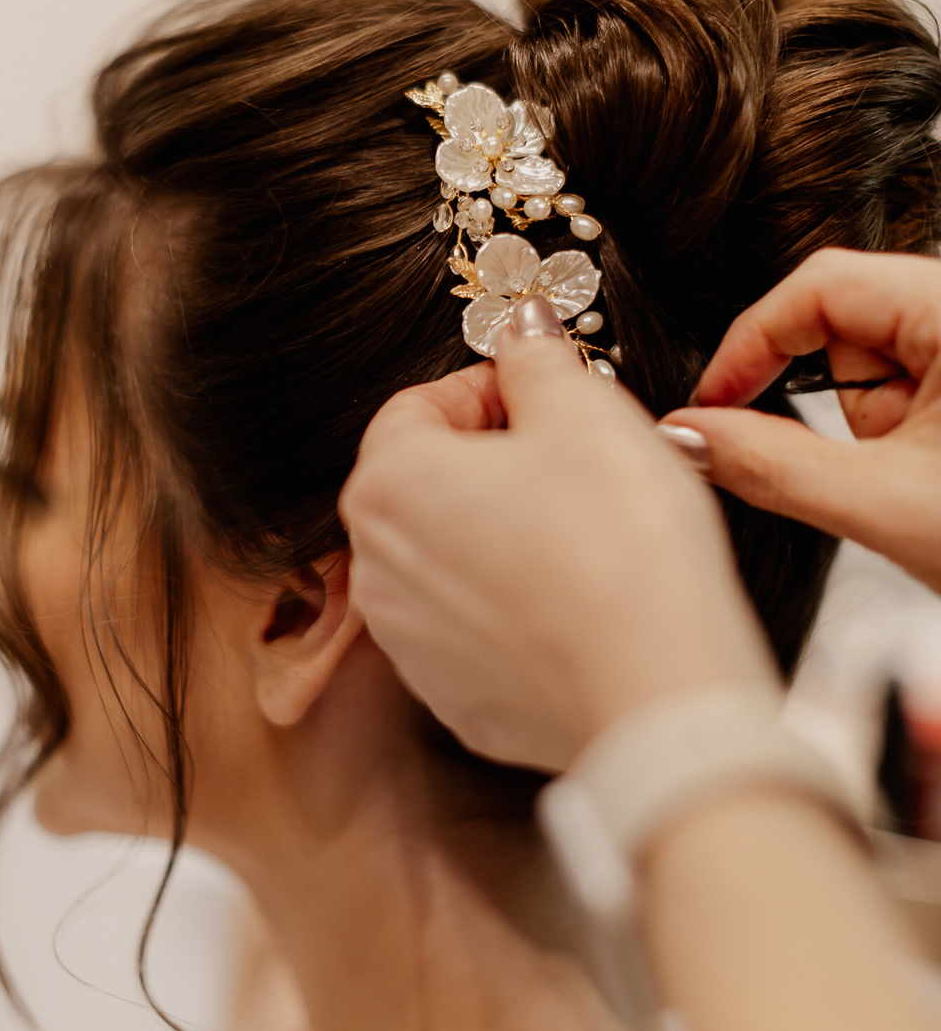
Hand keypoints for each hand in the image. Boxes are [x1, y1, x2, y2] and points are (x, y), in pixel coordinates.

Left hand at [339, 304, 775, 771]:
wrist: (656, 690)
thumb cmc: (619, 544)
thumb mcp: (584, 411)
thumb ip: (537, 358)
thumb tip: (521, 331)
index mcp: (388, 485)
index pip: (418, 407)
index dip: (489, 389)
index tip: (546, 393)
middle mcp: (374, 570)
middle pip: (425, 485)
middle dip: (494, 460)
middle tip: (576, 458)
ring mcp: (410, 645)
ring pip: (449, 560)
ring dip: (502, 533)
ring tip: (586, 531)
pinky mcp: (456, 700)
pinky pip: (476, 631)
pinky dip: (516, 608)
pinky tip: (579, 599)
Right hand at [662, 249, 940, 591]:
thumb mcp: (884, 507)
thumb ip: (768, 464)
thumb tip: (687, 436)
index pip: (820, 287)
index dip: (752, 343)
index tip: (710, 405)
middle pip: (842, 321)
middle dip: (819, 396)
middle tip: (814, 461)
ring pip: (871, 364)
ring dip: (863, 428)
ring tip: (912, 486)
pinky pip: (904, 394)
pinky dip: (890, 441)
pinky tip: (924, 484)